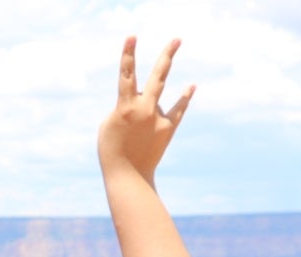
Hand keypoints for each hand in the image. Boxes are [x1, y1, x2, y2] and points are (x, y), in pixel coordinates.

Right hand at [98, 36, 193, 186]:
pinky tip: (191, 85)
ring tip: (172, 55)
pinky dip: (183, 98)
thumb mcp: (110, 124)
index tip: (132, 37)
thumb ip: (124, 106)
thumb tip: (142, 98)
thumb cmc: (112, 149)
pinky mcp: (168, 128)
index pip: (126, 75)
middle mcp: (144, 109)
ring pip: (162, 90)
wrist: (128, 175)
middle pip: (157, 76)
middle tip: (177, 39)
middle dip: (167, 55)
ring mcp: (158, 118)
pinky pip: (177, 109)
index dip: (128, 54)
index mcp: (125, 107)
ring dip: (166, 71)